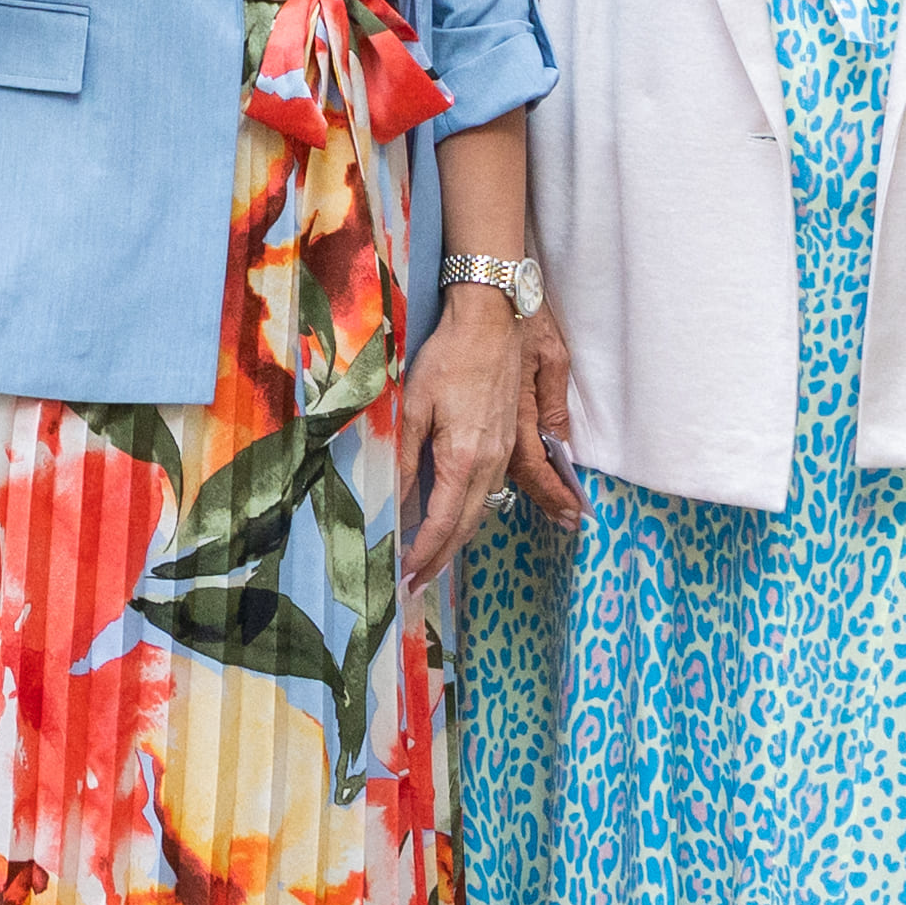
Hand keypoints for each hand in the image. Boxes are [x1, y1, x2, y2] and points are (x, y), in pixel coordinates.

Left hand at [400, 278, 556, 575]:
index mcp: (465, 459)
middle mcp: (490, 464)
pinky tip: (455, 516)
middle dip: (440, 559)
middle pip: (465, 527)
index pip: (441, 524)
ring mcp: (505, 454)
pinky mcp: (510, 441)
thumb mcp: (415, 407)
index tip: (404, 578)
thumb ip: (407, 459)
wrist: (494, 320)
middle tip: (415, 584)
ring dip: (456, 540)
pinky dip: (470, 514)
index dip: (422, 555)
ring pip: (481, 512)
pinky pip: (490, 491)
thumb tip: (394, 504)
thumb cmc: (450, 357)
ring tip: (432, 559)